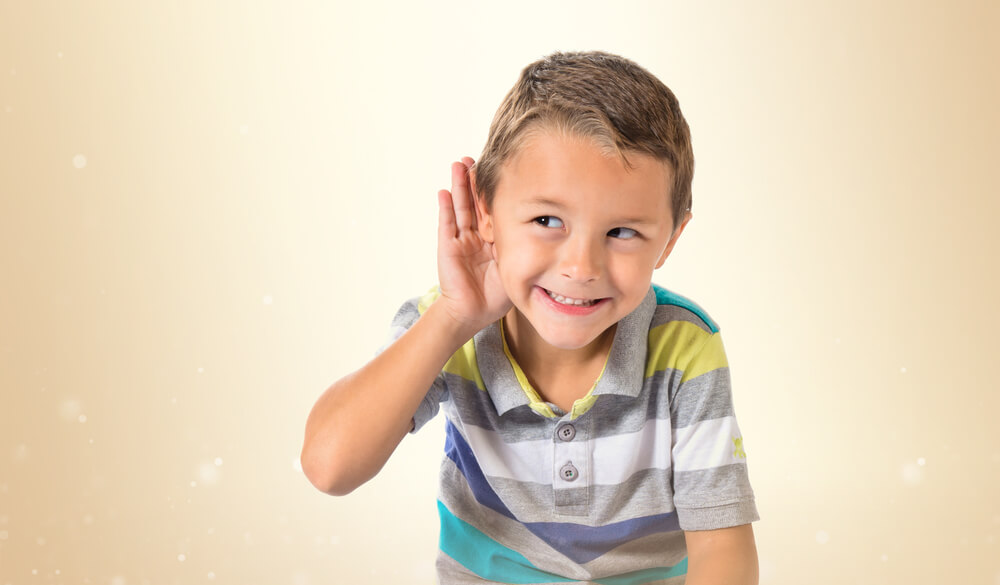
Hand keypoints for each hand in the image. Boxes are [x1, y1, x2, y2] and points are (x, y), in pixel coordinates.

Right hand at [436, 157, 511, 335]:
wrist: (472, 313)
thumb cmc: (495, 295)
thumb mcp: (517, 267)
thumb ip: (528, 250)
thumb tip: (556, 232)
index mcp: (493, 239)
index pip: (495, 208)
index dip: (496, 190)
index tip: (502, 169)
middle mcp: (476, 235)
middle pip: (475, 202)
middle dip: (475, 180)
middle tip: (476, 157)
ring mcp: (460, 239)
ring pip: (460, 207)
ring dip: (459, 186)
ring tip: (459, 164)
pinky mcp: (448, 247)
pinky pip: (446, 224)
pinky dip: (445, 208)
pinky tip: (444, 191)